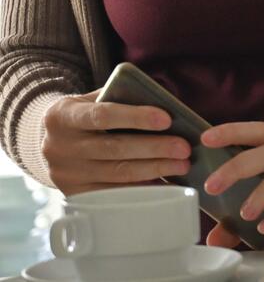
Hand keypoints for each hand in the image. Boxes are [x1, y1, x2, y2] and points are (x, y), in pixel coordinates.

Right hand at [41, 91, 191, 194]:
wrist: (50, 140)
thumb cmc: (86, 114)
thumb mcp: (94, 99)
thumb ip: (123, 98)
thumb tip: (169, 104)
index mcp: (62, 116)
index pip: (102, 115)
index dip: (136, 117)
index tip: (167, 119)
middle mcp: (59, 147)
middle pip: (114, 148)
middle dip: (155, 148)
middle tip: (184, 148)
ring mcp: (65, 174)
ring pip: (117, 173)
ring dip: (154, 169)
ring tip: (182, 165)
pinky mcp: (74, 194)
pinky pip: (113, 194)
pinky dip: (142, 188)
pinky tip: (164, 183)